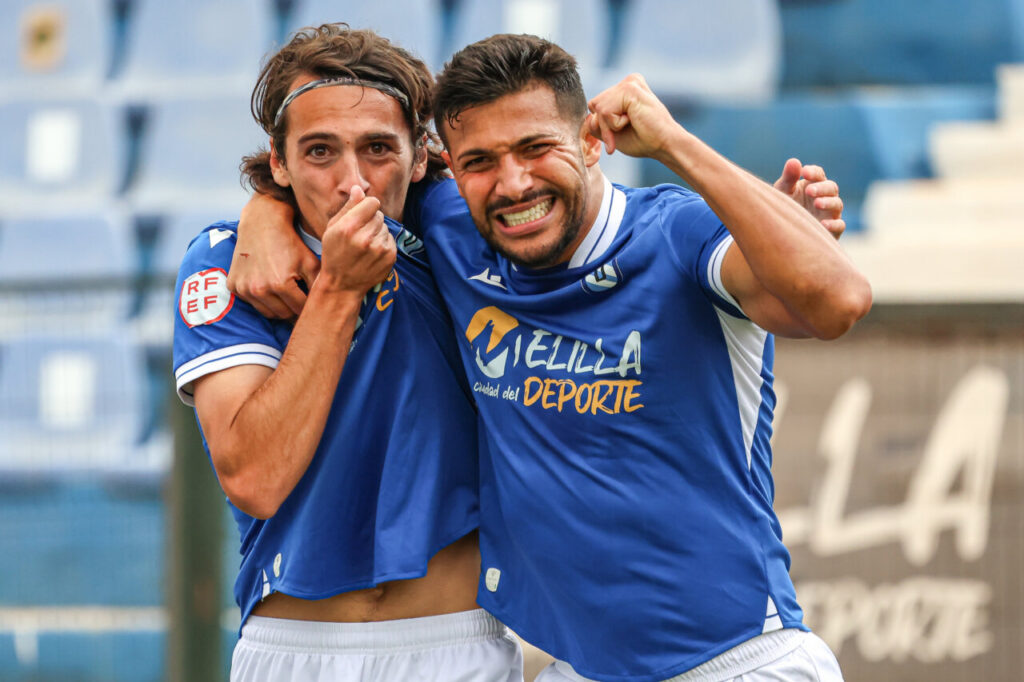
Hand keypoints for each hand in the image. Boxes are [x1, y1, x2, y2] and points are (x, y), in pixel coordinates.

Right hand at [230, 193, 320, 318]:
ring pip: (268, 313)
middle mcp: (259, 289)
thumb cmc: (289, 242)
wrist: (262, 222)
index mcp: (280, 284)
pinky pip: (252, 303)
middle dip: (294, 308)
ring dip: (278, 307)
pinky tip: (268, 286)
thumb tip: (327, 306)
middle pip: (284, 314)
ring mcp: (244, 289)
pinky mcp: (234, 286)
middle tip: (300, 299)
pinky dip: (261, 299)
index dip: (308, 306)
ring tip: (286, 294)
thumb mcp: (310, 262)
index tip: (312, 302)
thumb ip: (319, 285)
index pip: (300, 309)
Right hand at [319, 186, 395, 295]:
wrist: (342, 285)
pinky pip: (390, 239)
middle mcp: (365, 238)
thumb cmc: (334, 254)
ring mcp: (379, 249)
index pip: (373, 202)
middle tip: (359, 234)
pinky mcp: (390, 257)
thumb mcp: (332, 229)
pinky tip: (371, 253)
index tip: (361, 215)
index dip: (367, 207)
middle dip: (371, 220)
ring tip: (364, 245)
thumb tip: (359, 188)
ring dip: (377, 233)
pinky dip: (383, 244)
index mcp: (348, 227)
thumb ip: (348, 207)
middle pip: (380, 214)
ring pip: (385, 227)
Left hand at [585, 74, 681, 158]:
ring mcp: (629, 83)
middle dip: (605, 126)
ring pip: (598, 108)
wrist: (665, 145)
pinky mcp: (630, 88)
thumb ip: (596, 124)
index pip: (596, 106)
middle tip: (625, 130)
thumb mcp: (612, 133)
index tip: (618, 135)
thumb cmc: (643, 140)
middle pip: (594, 105)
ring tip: (631, 125)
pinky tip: (634, 121)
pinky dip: (615, 125)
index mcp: (625, 89)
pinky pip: (605, 112)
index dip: (603, 125)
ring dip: (610, 126)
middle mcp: (628, 82)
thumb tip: (587, 116)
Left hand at [773, 158, 844, 239]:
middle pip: (831, 187)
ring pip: (837, 204)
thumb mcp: (783, 192)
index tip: (804, 172)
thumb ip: (788, 178)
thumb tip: (794, 161)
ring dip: (828, 202)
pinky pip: (839, 225)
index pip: (819, 174)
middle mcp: (825, 197)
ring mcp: (830, 213)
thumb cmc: (785, 208)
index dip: (813, 172)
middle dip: (821, 188)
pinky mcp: (833, 230)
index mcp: (813, 184)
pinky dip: (834, 224)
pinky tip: (822, 224)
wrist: (784, 234)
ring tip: (816, 203)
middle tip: (808, 191)